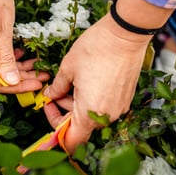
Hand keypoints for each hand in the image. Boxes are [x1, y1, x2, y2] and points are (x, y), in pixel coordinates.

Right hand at [0, 0, 45, 92]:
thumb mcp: (4, 27)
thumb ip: (7, 57)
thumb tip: (11, 82)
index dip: (18, 87)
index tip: (38, 85)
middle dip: (20, 78)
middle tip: (42, 76)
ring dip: (14, 69)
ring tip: (36, 66)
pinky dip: (5, 59)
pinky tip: (21, 55)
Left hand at [43, 14, 151, 152]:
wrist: (125, 35)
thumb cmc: (96, 49)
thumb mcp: (68, 67)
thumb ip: (57, 87)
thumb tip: (50, 95)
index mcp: (88, 112)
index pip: (70, 139)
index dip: (55, 127)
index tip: (49, 106)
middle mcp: (106, 116)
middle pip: (81, 126)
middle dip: (65, 110)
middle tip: (56, 90)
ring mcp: (119, 108)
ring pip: (93, 116)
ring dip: (79, 104)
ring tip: (72, 81)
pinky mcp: (126, 98)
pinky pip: (105, 106)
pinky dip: (93, 99)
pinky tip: (88, 79)